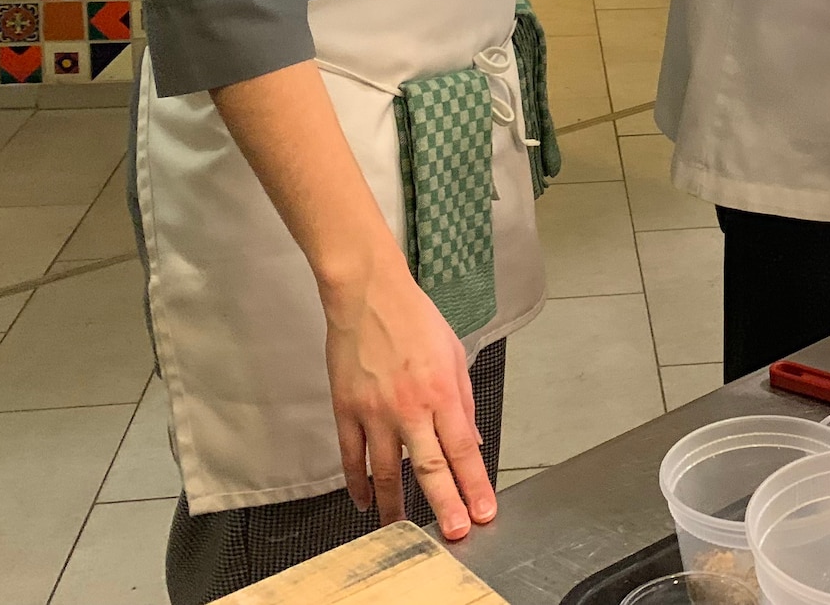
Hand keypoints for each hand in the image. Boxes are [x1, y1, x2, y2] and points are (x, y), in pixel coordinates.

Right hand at [323, 255, 495, 539]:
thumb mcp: (453, 355)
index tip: (483, 512)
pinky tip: (363, 501)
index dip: (474, 485)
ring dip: (394, 505)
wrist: (368, 295)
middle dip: (444, 505)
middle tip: (453, 534)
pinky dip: (356, 482)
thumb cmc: (414, 319)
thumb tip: (471, 442)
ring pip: (385, 471)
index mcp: (442, 392)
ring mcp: (374, 411)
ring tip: (402, 529)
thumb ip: (463, 402)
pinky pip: (350, 456)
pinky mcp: (346, 409)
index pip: (463, 449)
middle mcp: (410, 407)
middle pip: (430, 468)